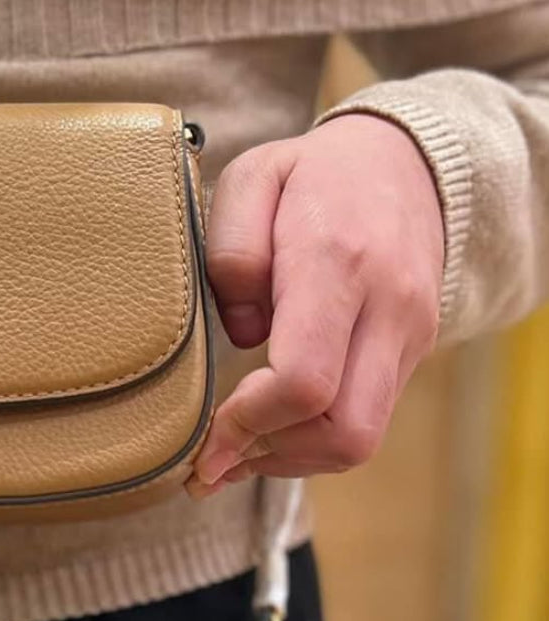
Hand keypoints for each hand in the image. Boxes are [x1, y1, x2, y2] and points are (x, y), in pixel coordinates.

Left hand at [189, 114, 444, 494]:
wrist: (409, 160)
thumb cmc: (314, 175)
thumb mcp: (251, 180)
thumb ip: (232, 253)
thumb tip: (242, 333)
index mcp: (338, 265)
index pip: (304, 382)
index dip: (249, 423)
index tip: (207, 434)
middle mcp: (388, 309)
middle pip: (345, 432)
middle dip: (272, 457)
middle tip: (214, 460)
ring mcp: (409, 337)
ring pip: (359, 440)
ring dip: (291, 459)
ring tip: (232, 453)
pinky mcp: (412, 354)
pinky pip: (367, 422)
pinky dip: (313, 441)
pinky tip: (268, 433)